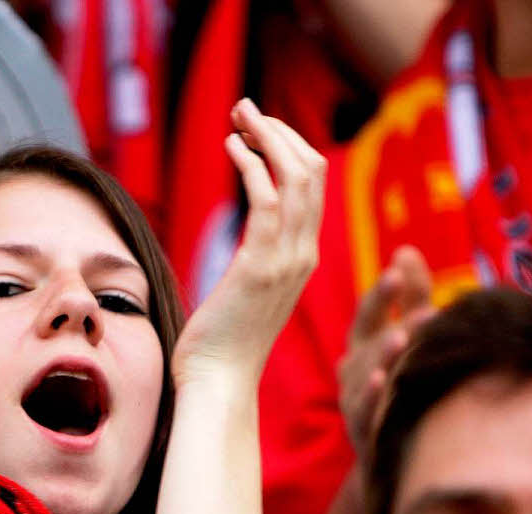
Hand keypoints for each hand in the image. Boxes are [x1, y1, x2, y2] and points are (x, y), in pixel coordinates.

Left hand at [171, 98, 326, 388]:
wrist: (218, 385)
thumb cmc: (221, 345)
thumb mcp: (248, 295)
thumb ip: (257, 265)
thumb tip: (247, 249)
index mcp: (302, 259)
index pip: (313, 188)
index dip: (289, 148)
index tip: (256, 129)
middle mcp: (303, 255)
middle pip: (312, 172)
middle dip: (280, 132)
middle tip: (246, 109)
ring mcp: (287, 261)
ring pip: (296, 178)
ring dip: (267, 137)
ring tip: (239, 115)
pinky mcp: (260, 268)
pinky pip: (267, 200)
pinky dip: (252, 165)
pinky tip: (232, 147)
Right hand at [337, 246, 433, 453]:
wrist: (392, 454)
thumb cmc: (400, 386)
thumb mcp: (406, 337)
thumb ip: (411, 296)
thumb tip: (405, 250)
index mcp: (363, 343)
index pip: (369, 312)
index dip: (382, 294)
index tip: (396, 272)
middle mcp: (352, 367)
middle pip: (367, 339)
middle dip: (390, 325)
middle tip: (422, 311)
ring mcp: (352, 397)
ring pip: (365, 371)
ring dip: (384, 354)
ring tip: (403, 339)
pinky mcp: (359, 427)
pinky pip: (361, 408)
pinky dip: (370, 394)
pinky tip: (384, 380)